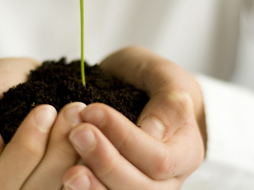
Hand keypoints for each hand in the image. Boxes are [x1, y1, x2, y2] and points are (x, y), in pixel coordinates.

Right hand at [0, 58, 85, 188]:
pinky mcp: (56, 186)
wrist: (20, 88)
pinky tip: (95, 139)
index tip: (47, 109)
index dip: (26, 147)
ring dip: (77, 155)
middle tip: (75, 110)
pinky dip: (90, 167)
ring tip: (84, 119)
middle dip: (58, 150)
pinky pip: (77, 186)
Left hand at [62, 46, 206, 189]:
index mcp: (185, 151)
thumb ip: (168, 100)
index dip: (125, 138)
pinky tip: (68, 182)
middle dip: (106, 162)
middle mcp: (169, 179)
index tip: (92, 111)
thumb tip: (153, 131)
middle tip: (77, 133)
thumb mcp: (161, 75)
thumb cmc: (147, 80)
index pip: (160, 158)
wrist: (133, 89)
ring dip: (94, 187)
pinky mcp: (117, 186)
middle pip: (142, 188)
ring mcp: (142, 186)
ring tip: (69, 172)